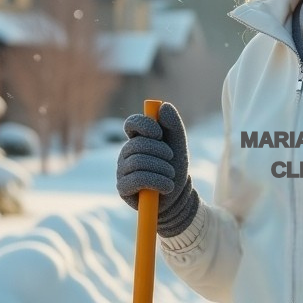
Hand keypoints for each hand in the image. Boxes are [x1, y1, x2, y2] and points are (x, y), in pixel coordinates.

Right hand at [116, 102, 200, 236]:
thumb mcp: (179, 146)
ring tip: (171, 176)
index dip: (145, 125)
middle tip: (172, 159)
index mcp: (138, 139)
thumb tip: (164, 106)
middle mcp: (127, 153)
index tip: (159, 134)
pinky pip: (136, 179)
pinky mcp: (122, 187)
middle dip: (160, 152)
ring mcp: (122, 170)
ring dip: (161, 168)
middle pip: (138, 144)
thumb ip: (173, 125)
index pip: (132, 123)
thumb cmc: (174, 169)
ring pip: (138, 162)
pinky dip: (156, 181)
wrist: (177, 197)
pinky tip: (167, 186)